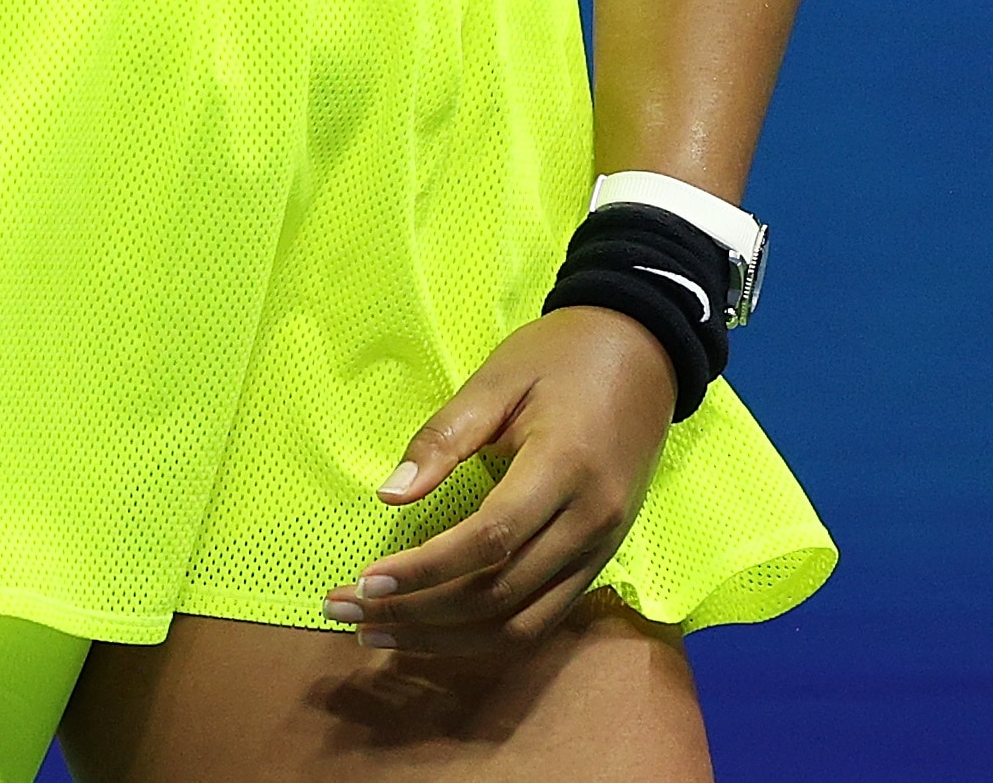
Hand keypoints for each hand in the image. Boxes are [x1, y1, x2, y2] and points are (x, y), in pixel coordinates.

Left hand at [322, 307, 675, 655]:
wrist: (643, 351)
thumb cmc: (563, 356)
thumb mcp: (498, 378)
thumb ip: (444, 437)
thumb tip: (390, 496)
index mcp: (565, 466)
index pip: (489, 540)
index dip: (424, 570)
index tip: (365, 581)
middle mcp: (591, 522)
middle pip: (499, 596)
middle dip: (418, 614)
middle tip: (348, 611)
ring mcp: (601, 549)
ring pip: (520, 626)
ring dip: (445, 640)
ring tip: (379, 634)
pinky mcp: (600, 561)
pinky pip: (541, 621)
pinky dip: (484, 636)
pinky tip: (435, 633)